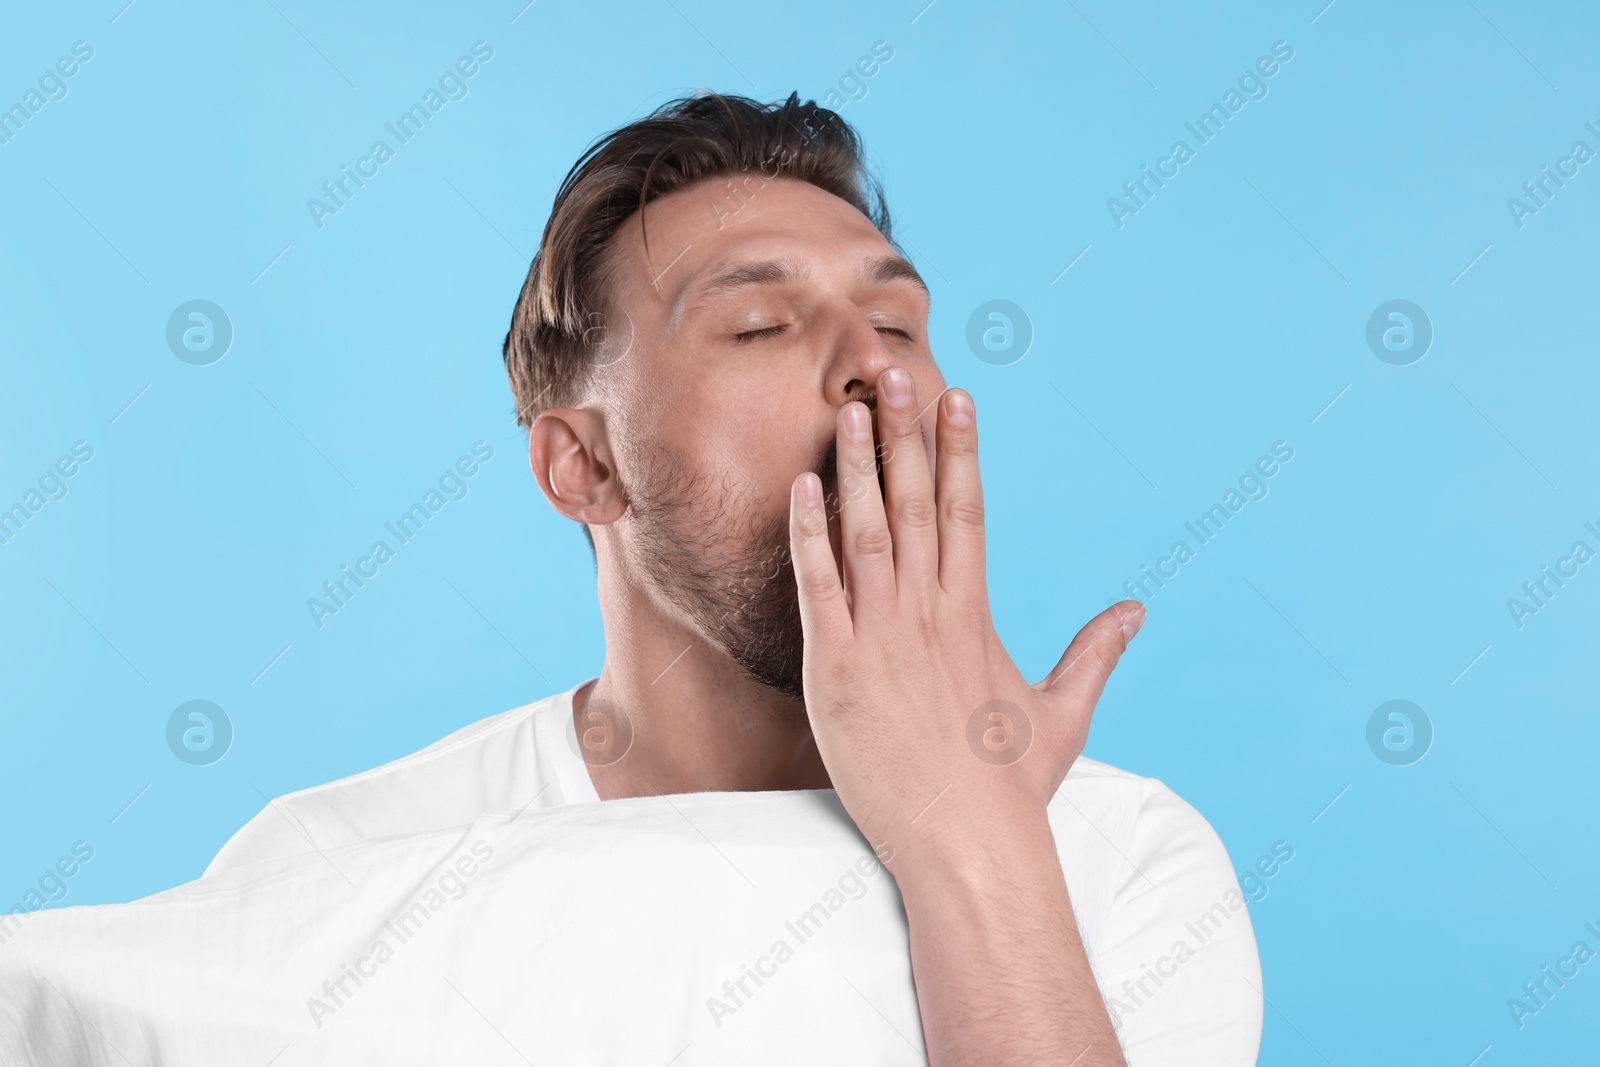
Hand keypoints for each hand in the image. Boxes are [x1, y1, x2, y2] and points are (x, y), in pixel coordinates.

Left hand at [788, 366, 1145, 863]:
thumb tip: (1137, 610)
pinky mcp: (836, 667)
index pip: (968, 509)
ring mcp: (881, 635)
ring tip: (847, 407)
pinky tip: (801, 486)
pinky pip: (817, 585)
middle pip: (914, 501)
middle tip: (890, 370)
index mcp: (975, 613)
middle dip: (903, 432)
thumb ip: (1095, 653)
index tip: (955, 396)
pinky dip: (807, 534)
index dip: (959, 448)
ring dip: (855, 465)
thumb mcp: (1063, 713)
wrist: (966, 845)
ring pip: (865, 529)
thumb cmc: (1011, 786)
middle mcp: (930, 611)